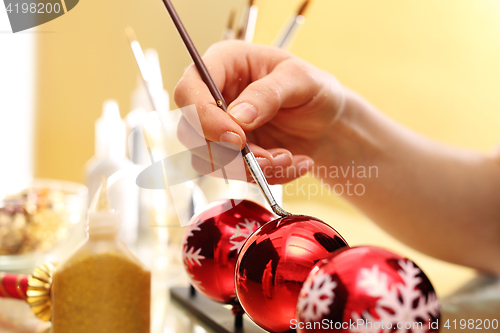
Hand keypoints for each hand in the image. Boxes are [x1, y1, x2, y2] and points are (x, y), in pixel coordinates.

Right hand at [174, 41, 345, 183]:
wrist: (327, 123)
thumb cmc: (314, 90)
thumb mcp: (301, 80)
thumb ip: (268, 94)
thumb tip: (237, 116)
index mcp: (224, 64)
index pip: (188, 92)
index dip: (204, 119)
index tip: (236, 139)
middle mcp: (214, 97)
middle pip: (189, 132)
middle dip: (229, 154)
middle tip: (268, 157)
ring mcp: (219, 129)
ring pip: (208, 161)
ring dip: (248, 169)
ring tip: (287, 157)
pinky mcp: (230, 155)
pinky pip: (232, 175)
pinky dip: (263, 177)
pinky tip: (292, 162)